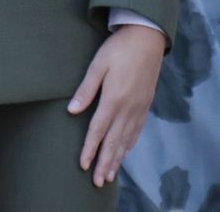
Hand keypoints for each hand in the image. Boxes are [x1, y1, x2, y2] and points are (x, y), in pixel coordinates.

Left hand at [68, 25, 166, 187]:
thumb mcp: (98, 64)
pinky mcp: (146, 104)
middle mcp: (128, 107)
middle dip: (105, 162)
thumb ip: (86, 89)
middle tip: (98, 182)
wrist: (147, 37)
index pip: (98, 130)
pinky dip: (129, 144)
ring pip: (126, 139)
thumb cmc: (119, 48)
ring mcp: (139, 107)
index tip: (83, 165)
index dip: (90, 149)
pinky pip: (137, 130)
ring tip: (110, 175)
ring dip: (117, 158)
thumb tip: (72, 111)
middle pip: (114, 141)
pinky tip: (125, 151)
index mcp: (114, 98)